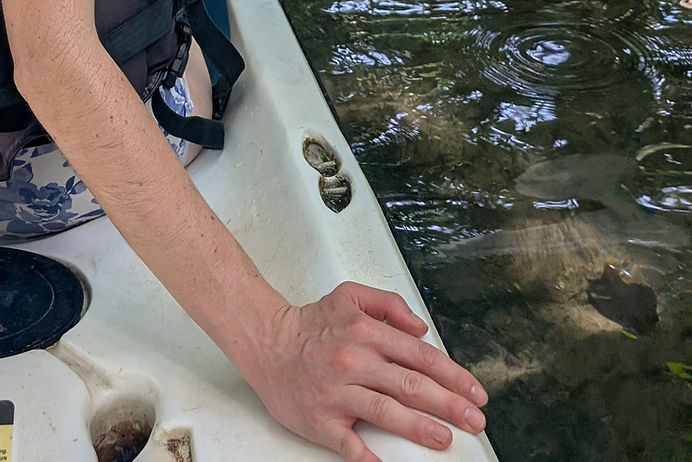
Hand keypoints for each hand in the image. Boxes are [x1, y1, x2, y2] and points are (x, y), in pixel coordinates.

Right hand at [241, 283, 488, 461]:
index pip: (420, 356)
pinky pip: (349, 445)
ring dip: (420, 428)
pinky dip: (369, 457)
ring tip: (445, 438)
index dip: (453, 375)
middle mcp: (354, 361)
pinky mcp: (322, 421)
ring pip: (387, 412)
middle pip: (411, 386)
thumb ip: (389, 305)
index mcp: (366, 332)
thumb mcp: (351, 296)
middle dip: (449, 404)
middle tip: (475, 420)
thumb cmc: (312, 324)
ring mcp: (338, 393)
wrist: (267, 342)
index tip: (474, 391)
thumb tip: (421, 328)